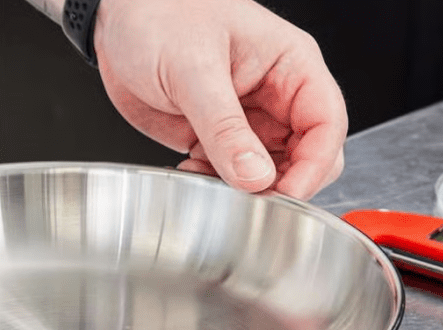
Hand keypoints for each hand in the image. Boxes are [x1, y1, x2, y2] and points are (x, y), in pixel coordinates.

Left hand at [92, 0, 347, 199]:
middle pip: (307, 155)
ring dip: (243, 189)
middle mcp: (274, 95)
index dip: (315, 165)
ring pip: (268, 171)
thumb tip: (255, 175)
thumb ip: (224, 126)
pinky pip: (230, 174)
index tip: (289, 194)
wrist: (116, 21)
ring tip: (208, 178)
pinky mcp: (214, 136)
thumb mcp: (193, 69)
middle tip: (246, 199)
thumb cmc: (161, 15)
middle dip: (282, 184)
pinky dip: (215, 185)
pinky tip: (189, 172)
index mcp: (290, 65)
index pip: (326, 124)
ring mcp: (245, 119)